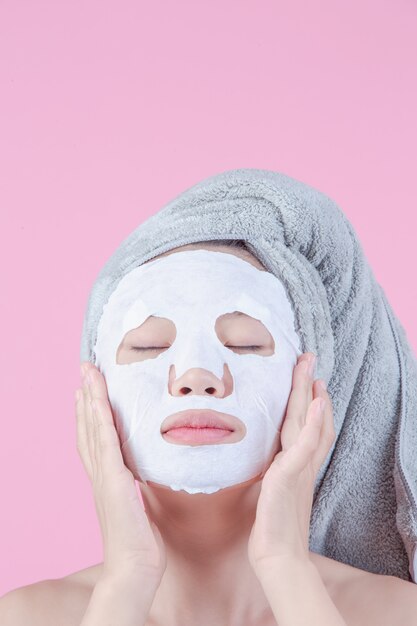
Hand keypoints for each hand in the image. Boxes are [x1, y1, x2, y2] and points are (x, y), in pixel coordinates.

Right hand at [75, 362, 166, 582]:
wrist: (134, 568)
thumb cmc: (141, 542)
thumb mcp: (139, 505)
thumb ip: (137, 486)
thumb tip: (146, 472)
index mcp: (106, 478)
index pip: (94, 438)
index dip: (88, 413)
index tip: (86, 391)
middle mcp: (101, 473)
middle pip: (88, 427)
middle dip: (86, 396)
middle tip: (84, 369)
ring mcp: (105, 476)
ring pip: (93, 429)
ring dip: (90, 399)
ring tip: (87, 374)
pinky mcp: (114, 481)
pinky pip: (105, 444)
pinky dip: (99, 421)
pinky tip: (96, 401)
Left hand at [247, 352, 335, 576]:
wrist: (277, 559)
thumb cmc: (272, 528)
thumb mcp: (270, 492)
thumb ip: (273, 473)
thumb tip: (267, 461)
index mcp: (296, 465)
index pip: (308, 426)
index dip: (312, 402)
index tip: (310, 380)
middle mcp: (301, 463)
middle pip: (310, 418)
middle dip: (309, 387)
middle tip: (309, 359)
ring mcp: (297, 470)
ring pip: (307, 425)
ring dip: (311, 396)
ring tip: (313, 372)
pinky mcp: (289, 478)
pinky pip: (304, 447)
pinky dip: (315, 425)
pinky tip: (317, 405)